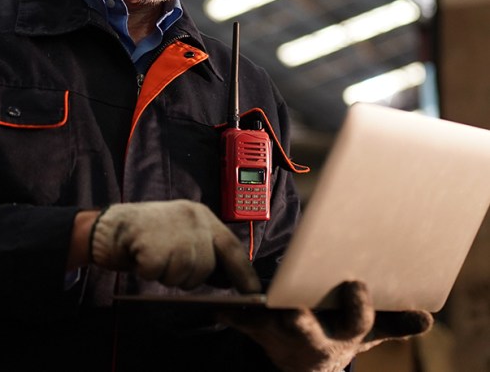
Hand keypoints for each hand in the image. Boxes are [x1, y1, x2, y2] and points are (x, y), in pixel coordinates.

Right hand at [89, 199, 260, 291]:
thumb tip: (230, 278)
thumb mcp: (181, 229)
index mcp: (200, 215)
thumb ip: (204, 246)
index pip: (231, 247)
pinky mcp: (154, 246)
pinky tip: (142, 257)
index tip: (254, 292)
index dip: (243, 272)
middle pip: (206, 267)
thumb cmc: (147, 232)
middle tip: (168, 260)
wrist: (110, 225)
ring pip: (185, 275)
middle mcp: (191, 220)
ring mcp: (173, 232)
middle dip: (190, 274)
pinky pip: (160, 275)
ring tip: (154, 255)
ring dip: (168, 274)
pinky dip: (150, 272)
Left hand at [219, 280, 432, 371]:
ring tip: (234, 304)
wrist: (305, 362)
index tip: (356, 285)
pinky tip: (219, 307)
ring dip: (253, 316)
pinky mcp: (258, 332)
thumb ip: (393, 324)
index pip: (356, 321)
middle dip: (299, 320)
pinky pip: (243, 323)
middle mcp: (313, 337)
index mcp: (343, 334)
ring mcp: (283, 337)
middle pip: (307, 329)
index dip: (357, 306)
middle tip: (292, 311)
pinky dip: (232, 316)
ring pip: (268, 326)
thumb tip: (428, 320)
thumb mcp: (365, 332)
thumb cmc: (337, 333)